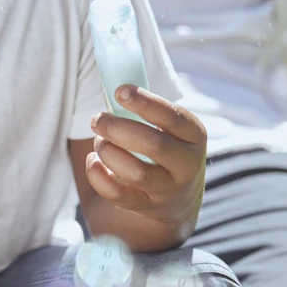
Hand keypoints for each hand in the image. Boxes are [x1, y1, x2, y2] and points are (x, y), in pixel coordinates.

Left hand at [87, 85, 206, 224]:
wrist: (177, 197)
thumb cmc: (164, 147)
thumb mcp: (170, 127)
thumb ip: (147, 108)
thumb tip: (111, 78)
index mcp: (194, 135)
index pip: (172, 116)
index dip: (144, 102)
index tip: (118, 91)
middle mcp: (187, 164)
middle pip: (153, 145)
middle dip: (118, 128)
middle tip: (97, 119)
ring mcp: (169, 189)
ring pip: (135, 172)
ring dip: (108, 152)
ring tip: (99, 142)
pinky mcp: (148, 208)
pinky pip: (118, 195)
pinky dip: (98, 176)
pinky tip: (93, 161)